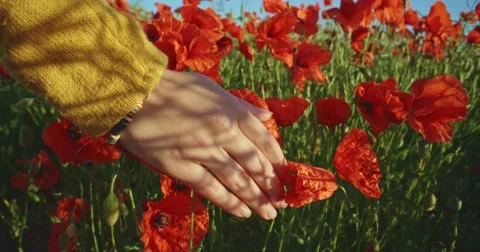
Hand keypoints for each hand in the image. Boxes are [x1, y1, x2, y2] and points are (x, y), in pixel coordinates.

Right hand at [119, 70, 286, 219]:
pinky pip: (211, 188)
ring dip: (256, 199)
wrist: (134, 95)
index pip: (263, 139)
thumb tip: (267, 117)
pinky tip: (243, 212)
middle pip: (254, 164)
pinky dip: (229, 202)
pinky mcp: (182, 167)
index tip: (284, 173)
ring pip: (237, 180)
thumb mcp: (211, 88)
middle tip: (281, 201)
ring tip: (269, 213)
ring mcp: (203, 151)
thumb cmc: (173, 87)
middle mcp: (223, 133)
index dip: (276, 159)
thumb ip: (241, 105)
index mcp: (232, 112)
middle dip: (271, 185)